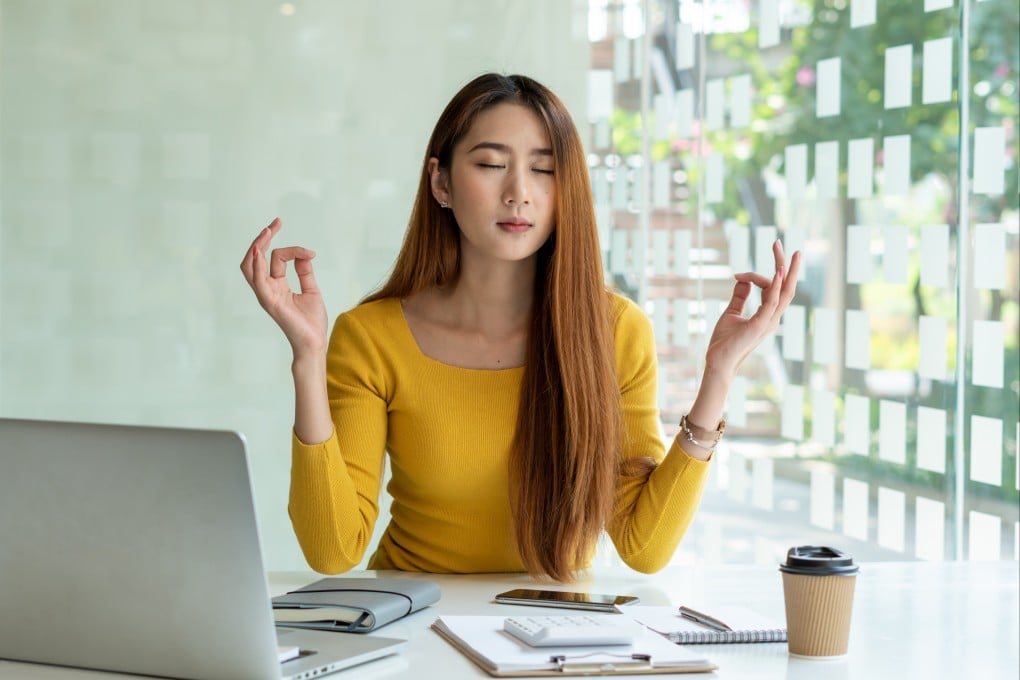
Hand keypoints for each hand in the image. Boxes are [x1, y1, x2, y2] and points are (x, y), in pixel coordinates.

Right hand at [239, 218, 328, 354]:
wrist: (315, 342)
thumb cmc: (311, 321)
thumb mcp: (311, 289)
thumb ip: (305, 271)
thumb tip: (303, 254)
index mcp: (276, 285)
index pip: (276, 258)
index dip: (292, 250)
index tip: (310, 253)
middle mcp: (268, 288)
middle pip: (255, 259)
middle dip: (263, 239)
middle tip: (275, 223)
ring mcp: (266, 295)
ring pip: (251, 267)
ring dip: (257, 246)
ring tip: (267, 230)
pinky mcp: (270, 302)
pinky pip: (257, 281)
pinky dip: (256, 265)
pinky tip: (258, 251)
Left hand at [704, 239, 800, 377]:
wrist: (717, 361)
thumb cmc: (724, 341)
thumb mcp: (731, 312)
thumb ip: (739, 296)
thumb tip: (743, 280)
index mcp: (767, 315)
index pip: (770, 288)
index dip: (755, 276)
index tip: (737, 275)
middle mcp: (772, 317)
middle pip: (786, 287)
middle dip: (788, 266)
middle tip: (786, 246)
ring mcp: (768, 322)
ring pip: (785, 293)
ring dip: (787, 272)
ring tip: (789, 253)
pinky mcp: (760, 325)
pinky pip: (772, 303)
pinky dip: (775, 287)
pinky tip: (777, 272)